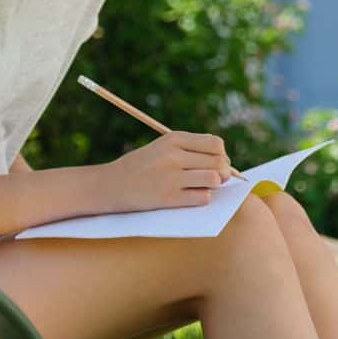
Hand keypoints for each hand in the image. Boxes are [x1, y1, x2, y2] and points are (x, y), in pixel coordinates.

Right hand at [104, 131, 234, 213]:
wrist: (110, 185)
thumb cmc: (142, 167)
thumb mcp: (163, 148)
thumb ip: (192, 151)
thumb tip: (227, 165)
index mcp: (173, 139)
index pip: (215, 144)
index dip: (221, 155)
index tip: (215, 163)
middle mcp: (173, 156)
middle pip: (218, 162)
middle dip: (223, 172)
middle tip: (216, 178)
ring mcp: (171, 177)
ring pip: (215, 179)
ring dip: (214, 186)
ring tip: (204, 187)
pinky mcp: (168, 198)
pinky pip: (203, 197)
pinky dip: (203, 198)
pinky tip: (191, 196)